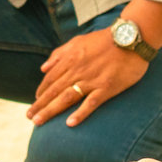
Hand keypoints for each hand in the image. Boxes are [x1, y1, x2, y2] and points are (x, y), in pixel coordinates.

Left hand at [27, 30, 147, 125]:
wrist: (131, 37)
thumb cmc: (105, 39)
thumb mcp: (78, 41)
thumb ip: (59, 54)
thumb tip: (43, 67)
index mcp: (70, 59)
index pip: (50, 78)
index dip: (41, 91)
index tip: (35, 102)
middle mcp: (78, 70)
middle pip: (54, 90)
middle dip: (40, 105)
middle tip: (29, 118)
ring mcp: (92, 80)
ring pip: (67, 97)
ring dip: (51, 110)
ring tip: (39, 122)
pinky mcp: (107, 87)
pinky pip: (91, 103)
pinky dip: (80, 113)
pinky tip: (69, 123)